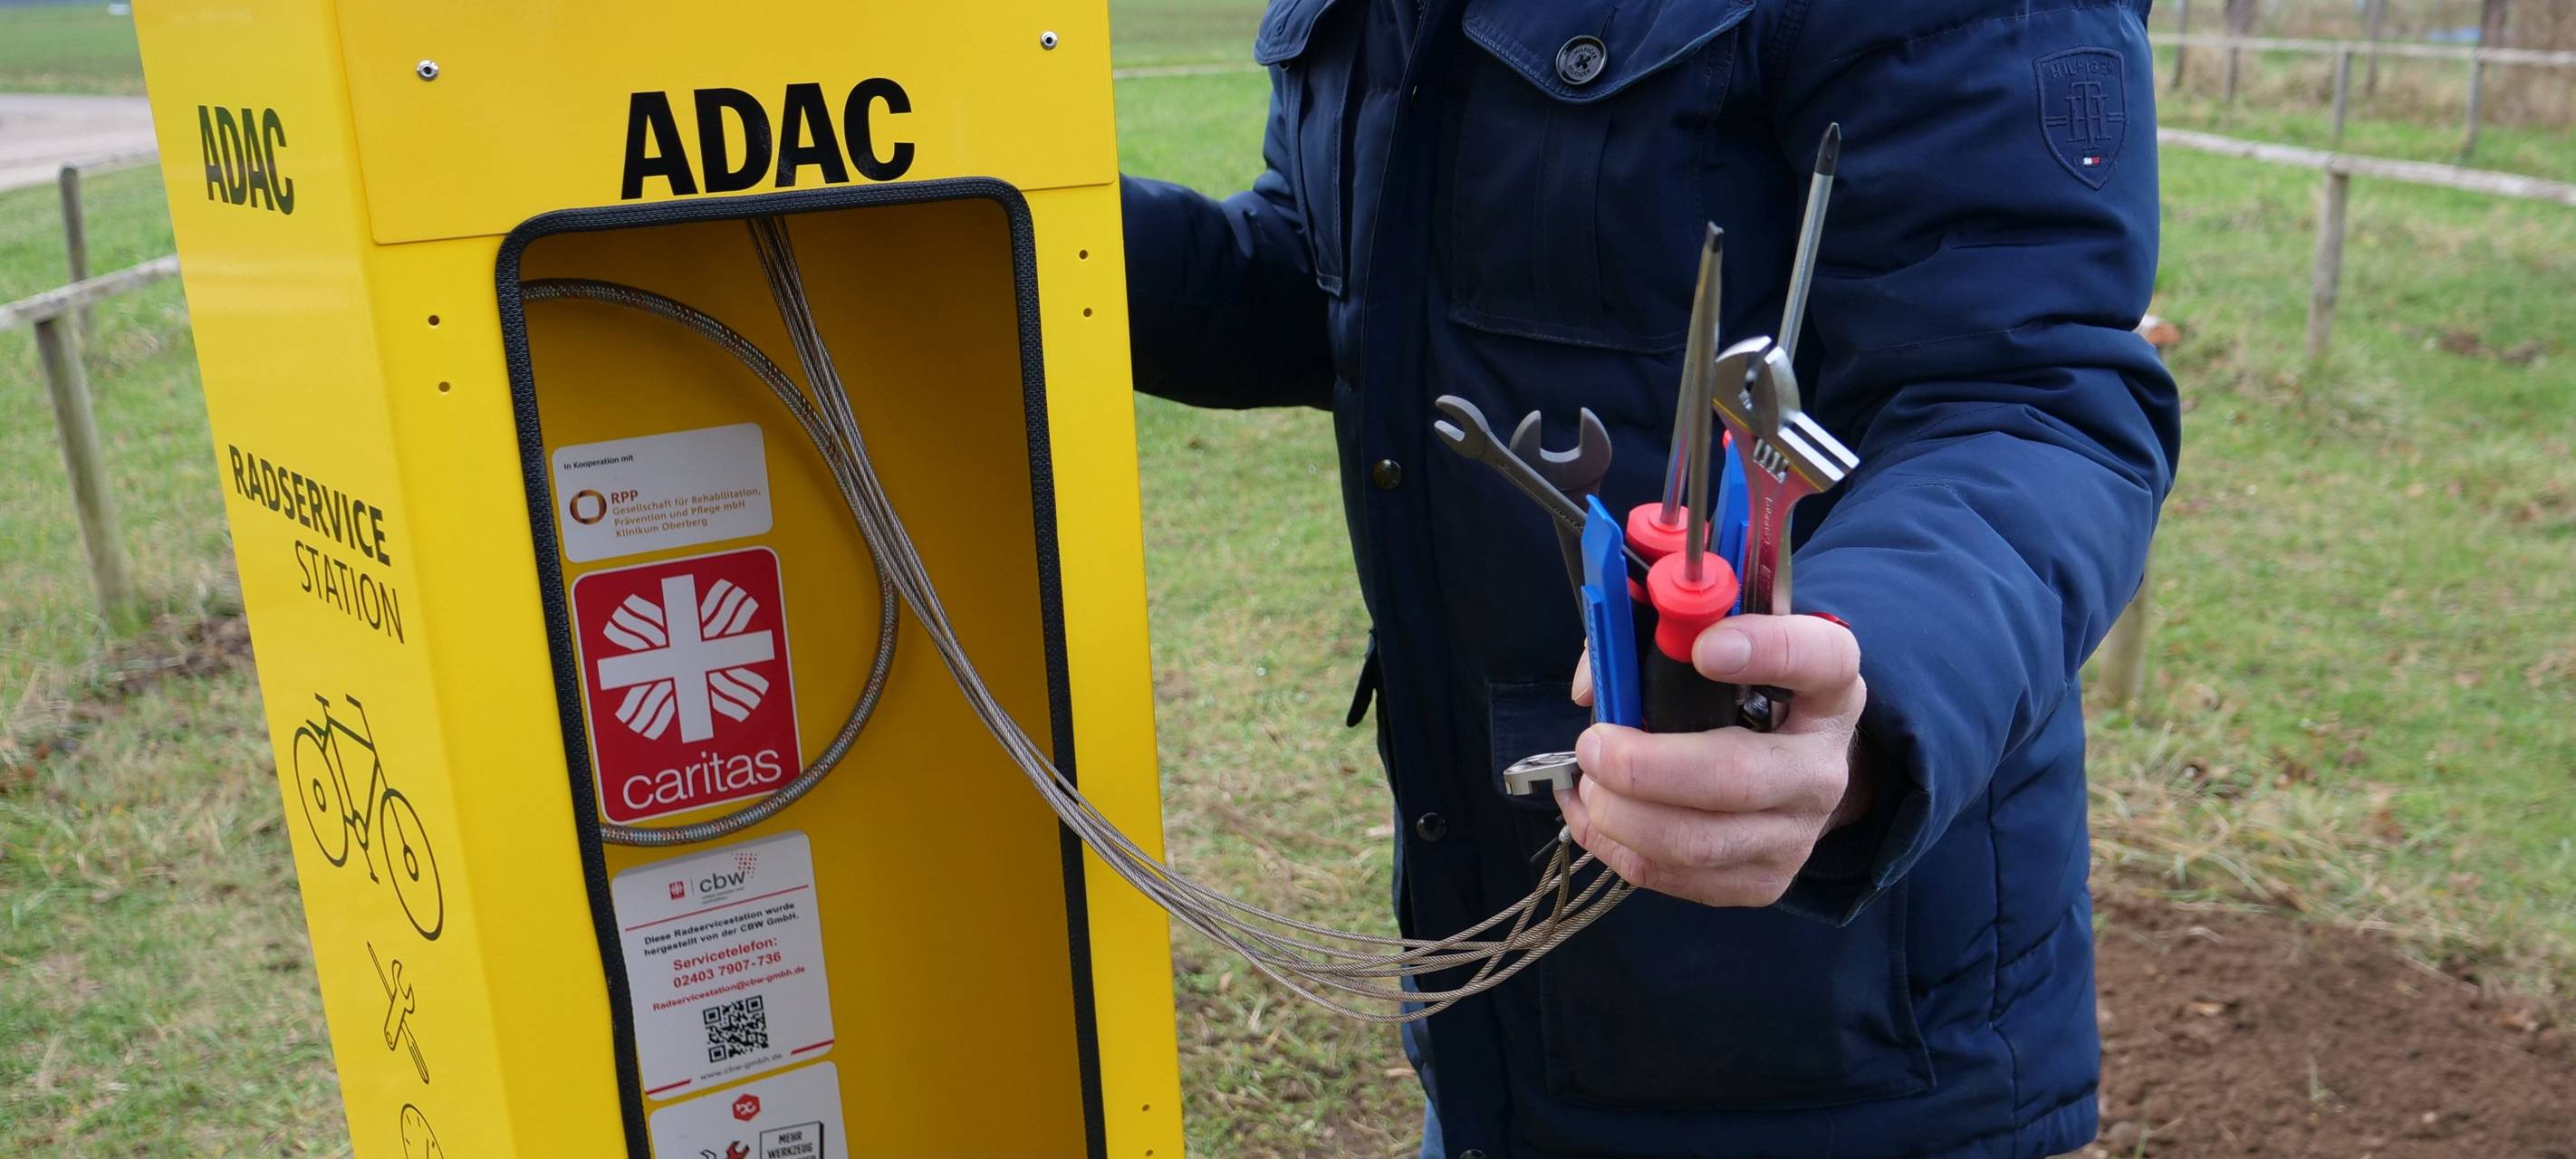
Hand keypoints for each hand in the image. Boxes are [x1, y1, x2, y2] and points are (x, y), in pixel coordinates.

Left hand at [1560, 614, 1871, 906]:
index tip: (1704, 648)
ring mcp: (1796, 834)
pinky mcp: (1761, 881)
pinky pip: (1674, 876)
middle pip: (1738, 778)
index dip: (1767, 651)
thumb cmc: (1734, 697)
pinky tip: (1589, 812)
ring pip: (1698, 842)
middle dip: (1646, 767)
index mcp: (1827, 687)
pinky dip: (1613, 845)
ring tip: (1586, 782)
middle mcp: (1822, 766)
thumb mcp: (1713, 649)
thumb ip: (1651, 639)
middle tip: (1594, 745)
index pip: (1822, 660)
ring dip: (1621, 815)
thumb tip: (1592, 687)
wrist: (1784, 774)